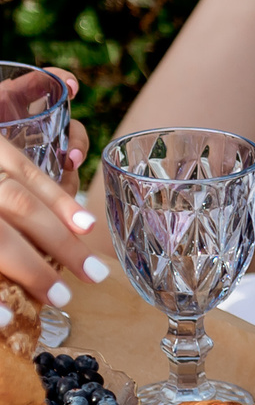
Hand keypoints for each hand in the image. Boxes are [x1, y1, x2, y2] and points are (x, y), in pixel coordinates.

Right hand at [0, 70, 106, 312]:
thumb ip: (18, 124)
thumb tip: (75, 84)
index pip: (18, 170)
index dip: (56, 199)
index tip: (90, 227)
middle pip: (11, 203)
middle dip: (56, 241)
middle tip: (95, 276)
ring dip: (28, 269)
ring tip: (62, 300)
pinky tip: (6, 321)